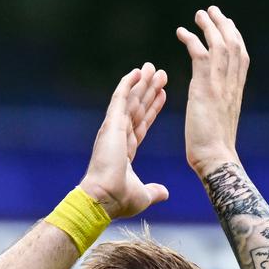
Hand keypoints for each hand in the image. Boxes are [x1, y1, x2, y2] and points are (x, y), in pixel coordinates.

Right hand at [76, 62, 169, 220]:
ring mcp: (114, 129)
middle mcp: (119, 137)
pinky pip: (120, 99)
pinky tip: (136, 72)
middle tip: (160, 74)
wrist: (104, 198)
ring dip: (142, 84)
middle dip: (149, 91)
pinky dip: (127, 84)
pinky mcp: (111, 124)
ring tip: (153, 68)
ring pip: (131, 101)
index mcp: (125, 151)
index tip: (161, 95)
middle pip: (138, 108)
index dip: (152, 109)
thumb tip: (164, 193)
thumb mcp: (143, 196)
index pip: (142, 124)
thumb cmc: (118, 200)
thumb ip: (154, 191)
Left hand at [176, 6, 248, 175]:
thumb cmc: (214, 151)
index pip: (241, 57)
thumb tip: (213, 106)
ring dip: (209, 26)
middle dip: (224, 25)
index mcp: (236, 92)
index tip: (228, 25)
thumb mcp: (220, 123)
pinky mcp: (205, 88)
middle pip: (234, 45)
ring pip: (219, 45)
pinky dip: (191, 40)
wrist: (215, 160)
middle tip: (213, 11)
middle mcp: (232, 85)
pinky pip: (201, 55)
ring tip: (199, 14)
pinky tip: (181, 32)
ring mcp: (220, 85)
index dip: (235, 38)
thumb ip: (219, 108)